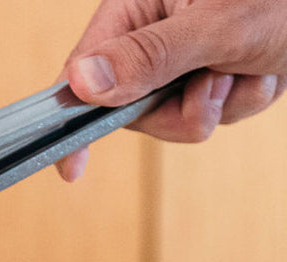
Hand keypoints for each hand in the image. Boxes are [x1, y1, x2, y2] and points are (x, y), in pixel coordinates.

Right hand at [57, 0, 286, 180]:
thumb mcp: (218, 27)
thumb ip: (147, 58)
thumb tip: (80, 83)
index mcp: (139, 2)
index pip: (86, 70)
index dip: (76, 119)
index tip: (72, 168)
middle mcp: (155, 26)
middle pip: (133, 106)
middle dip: (181, 110)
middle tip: (217, 86)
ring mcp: (185, 51)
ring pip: (177, 116)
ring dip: (224, 105)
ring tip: (254, 67)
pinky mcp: (213, 69)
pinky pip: (212, 112)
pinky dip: (244, 99)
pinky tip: (265, 68)